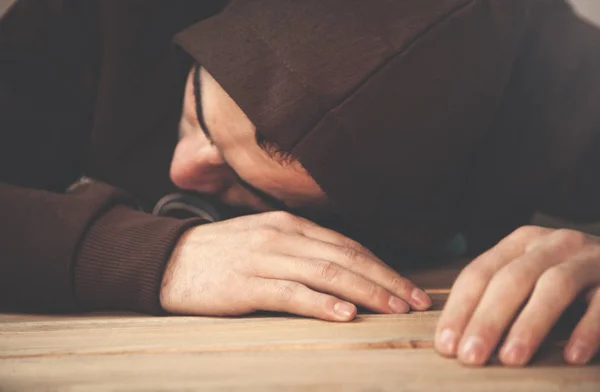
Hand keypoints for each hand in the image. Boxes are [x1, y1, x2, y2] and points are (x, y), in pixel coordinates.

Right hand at [160, 211, 430, 320]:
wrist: (168, 259)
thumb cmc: (221, 254)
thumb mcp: (264, 240)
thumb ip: (300, 249)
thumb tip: (341, 271)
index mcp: (289, 224)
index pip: (347, 245)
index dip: (381, 266)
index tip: (408, 287)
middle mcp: (282, 236)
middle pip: (345, 257)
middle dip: (385, 280)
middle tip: (415, 301)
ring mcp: (264, 258)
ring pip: (325, 273)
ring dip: (365, 292)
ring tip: (393, 309)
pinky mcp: (245, 283)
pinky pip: (290, 293)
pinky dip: (321, 303)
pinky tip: (344, 315)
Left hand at [435, 226, 599, 365]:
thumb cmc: (572, 281)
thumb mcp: (532, 277)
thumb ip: (503, 298)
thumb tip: (458, 338)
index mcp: (521, 243)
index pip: (480, 273)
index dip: (460, 309)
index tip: (445, 344)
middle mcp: (551, 243)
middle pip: (511, 279)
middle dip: (487, 319)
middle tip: (469, 356)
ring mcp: (588, 257)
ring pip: (554, 286)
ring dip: (529, 324)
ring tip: (510, 359)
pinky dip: (586, 329)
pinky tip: (572, 356)